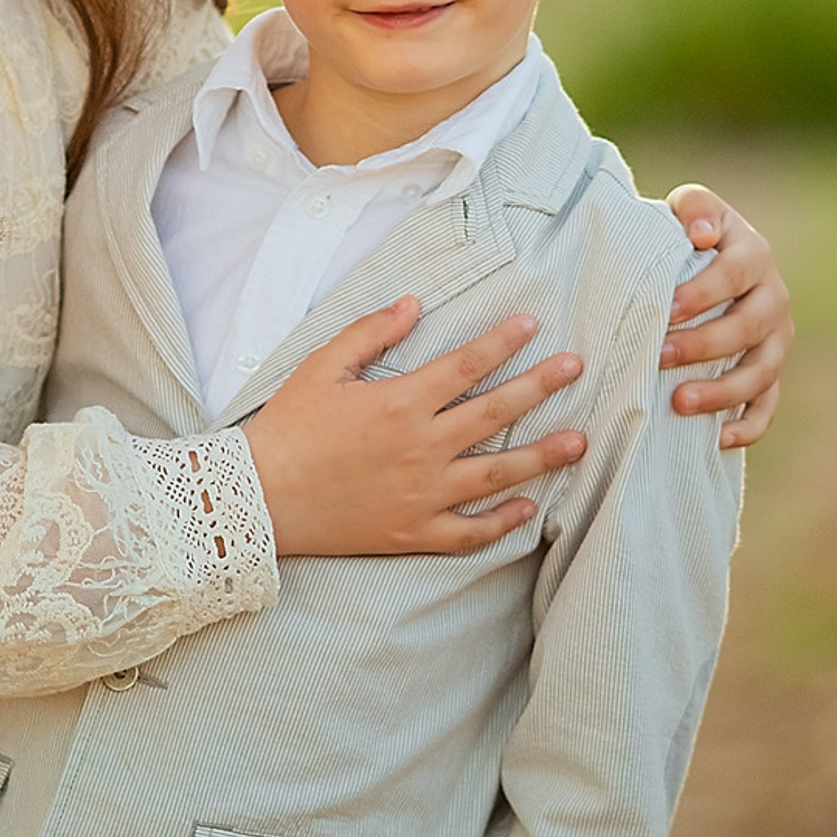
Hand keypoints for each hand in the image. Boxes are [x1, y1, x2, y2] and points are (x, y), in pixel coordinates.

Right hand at [245, 298, 587, 558]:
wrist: (257, 498)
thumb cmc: (287, 427)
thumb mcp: (322, 367)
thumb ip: (371, 333)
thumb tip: (414, 304)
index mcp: (400, 404)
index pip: (466, 365)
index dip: (503, 341)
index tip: (532, 324)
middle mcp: (421, 449)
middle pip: (495, 412)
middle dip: (540, 387)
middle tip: (577, 368)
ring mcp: (421, 495)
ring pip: (496, 474)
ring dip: (541, 456)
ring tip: (579, 443)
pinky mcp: (412, 532)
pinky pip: (468, 533)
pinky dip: (501, 523)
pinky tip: (528, 508)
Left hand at [662, 184, 791, 450]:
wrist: (700, 260)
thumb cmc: (686, 235)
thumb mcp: (689, 208)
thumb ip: (694, 208)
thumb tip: (702, 234)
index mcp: (754, 255)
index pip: (734, 274)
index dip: (702, 293)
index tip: (665, 308)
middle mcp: (773, 299)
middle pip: (748, 328)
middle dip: (704, 345)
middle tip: (658, 356)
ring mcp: (776, 340)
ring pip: (762, 372)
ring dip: (723, 391)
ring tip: (678, 402)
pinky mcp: (769, 372)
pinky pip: (768, 405)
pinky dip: (749, 426)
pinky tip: (717, 440)